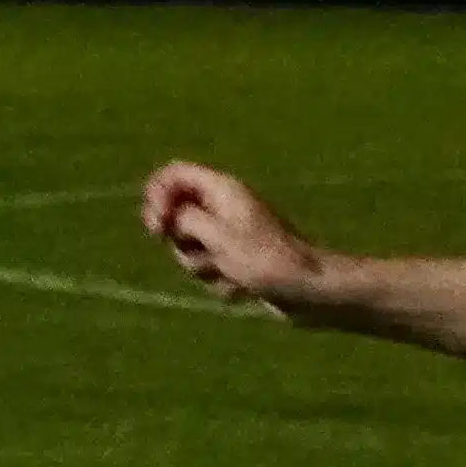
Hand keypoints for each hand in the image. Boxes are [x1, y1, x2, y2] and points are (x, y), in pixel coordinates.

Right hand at [141, 159, 328, 309]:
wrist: (308, 291)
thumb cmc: (265, 260)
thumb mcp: (217, 236)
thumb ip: (184, 219)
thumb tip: (170, 216)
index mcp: (222, 190)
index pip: (173, 174)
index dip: (156, 197)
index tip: (158, 227)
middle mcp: (224, 208)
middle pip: (177, 217)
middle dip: (183, 243)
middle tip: (206, 253)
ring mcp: (231, 237)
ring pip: (190, 249)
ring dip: (205, 268)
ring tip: (232, 273)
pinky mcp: (237, 263)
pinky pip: (210, 270)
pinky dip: (222, 282)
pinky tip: (244, 288)